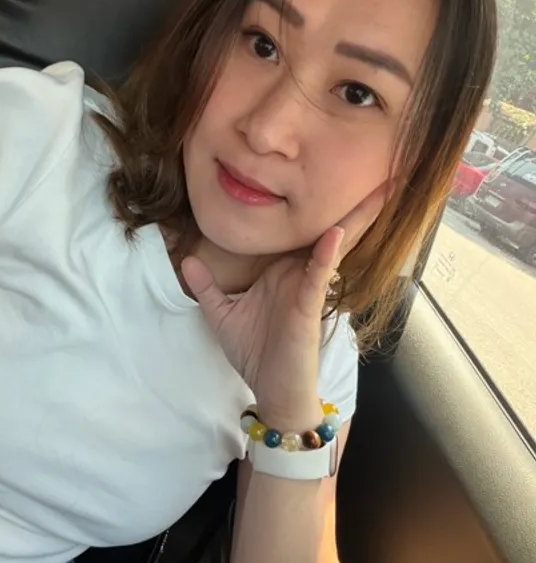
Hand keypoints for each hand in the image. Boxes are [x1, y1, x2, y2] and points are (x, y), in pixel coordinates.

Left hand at [181, 181, 392, 421]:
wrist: (270, 391)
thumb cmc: (254, 354)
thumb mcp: (221, 315)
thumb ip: (207, 287)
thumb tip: (186, 260)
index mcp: (282, 271)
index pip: (298, 231)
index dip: (312, 204)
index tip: (323, 172)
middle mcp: (299, 273)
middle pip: (325, 230)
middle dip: (350, 202)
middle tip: (375, 170)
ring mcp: (307, 288)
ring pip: (333, 246)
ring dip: (354, 218)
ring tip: (376, 188)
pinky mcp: (309, 306)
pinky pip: (319, 276)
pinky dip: (327, 254)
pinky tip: (335, 233)